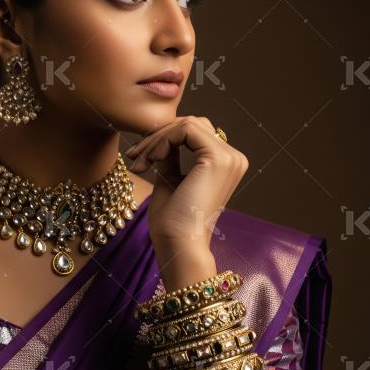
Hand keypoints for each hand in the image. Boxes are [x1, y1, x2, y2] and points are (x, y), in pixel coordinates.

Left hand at [124, 116, 248, 287]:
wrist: (179, 245)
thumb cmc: (173, 222)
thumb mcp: (170, 179)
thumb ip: (171, 156)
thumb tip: (163, 137)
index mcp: (226, 164)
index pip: (194, 132)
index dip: (163, 138)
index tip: (139, 157)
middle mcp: (234, 158)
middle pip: (191, 125)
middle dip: (158, 137)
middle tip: (135, 157)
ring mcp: (229, 157)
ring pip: (186, 125)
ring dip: (157, 139)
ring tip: (142, 162)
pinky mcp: (218, 158)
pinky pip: (185, 130)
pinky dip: (163, 140)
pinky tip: (153, 159)